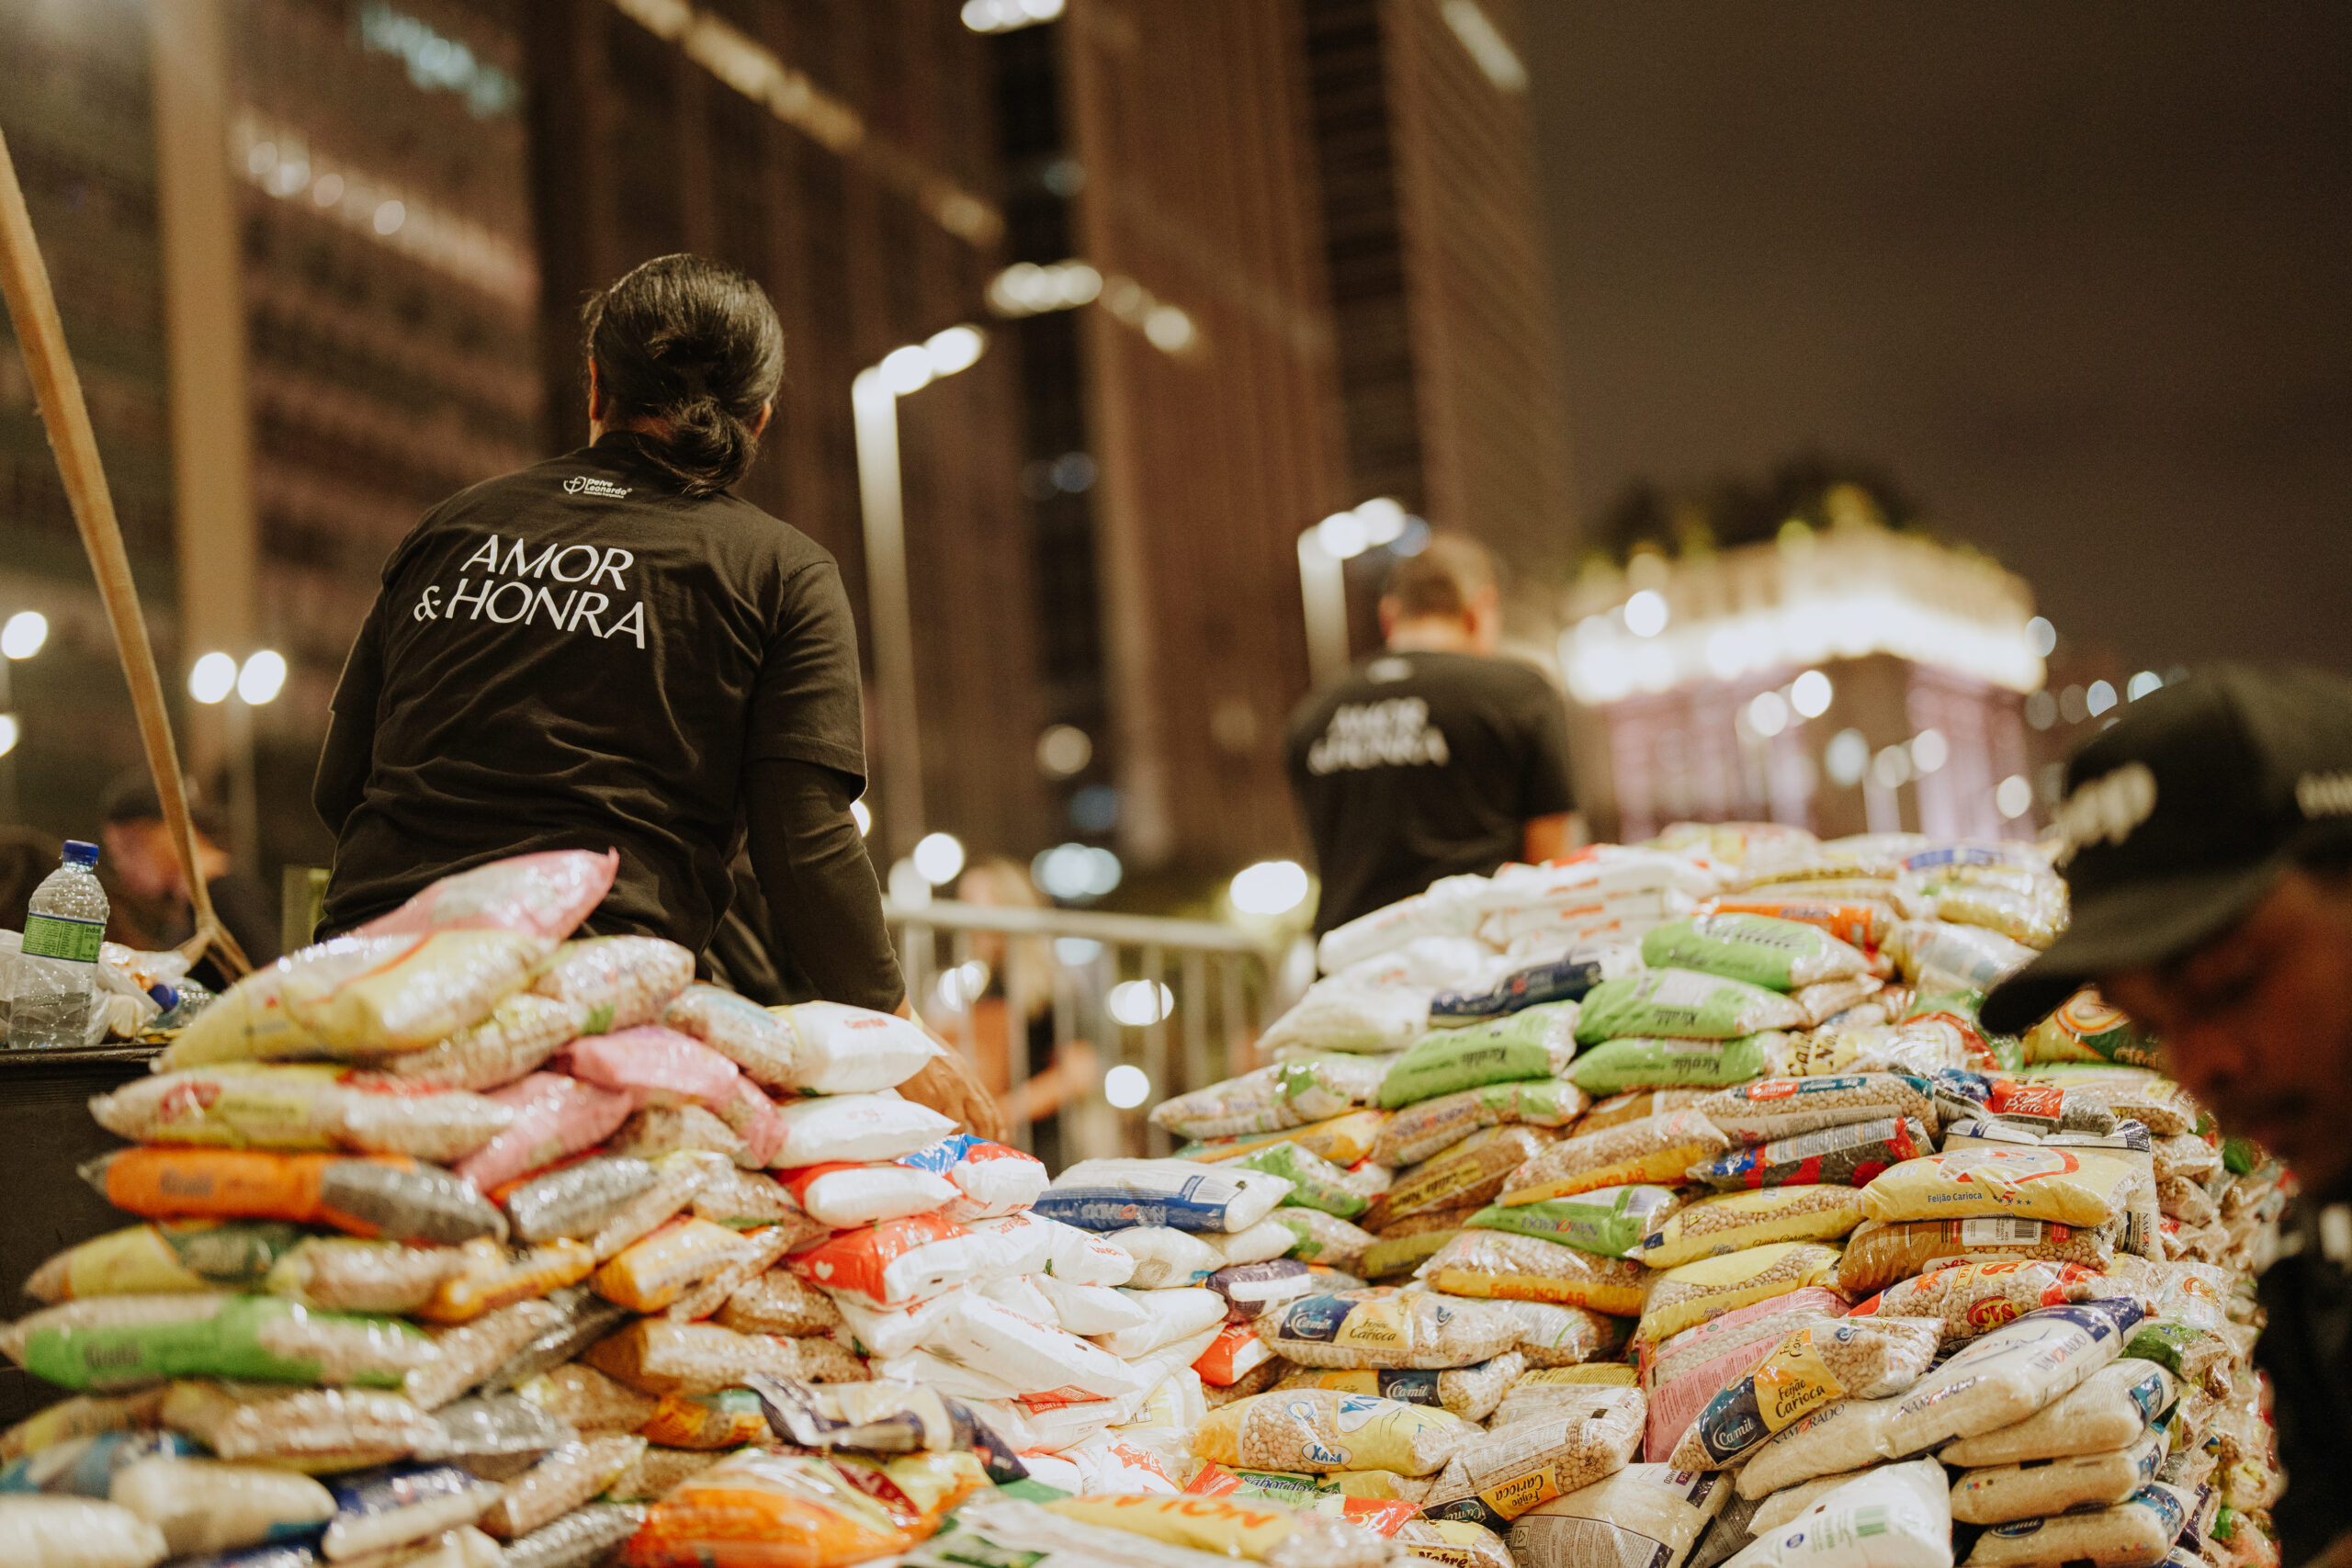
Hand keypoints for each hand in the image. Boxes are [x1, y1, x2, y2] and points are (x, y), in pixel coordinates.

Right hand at [896, 1000, 1010, 1141]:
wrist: (901, 1039)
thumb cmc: (919, 1047)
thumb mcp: (947, 1061)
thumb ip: (956, 1079)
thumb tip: (959, 1098)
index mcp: (966, 1075)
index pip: (988, 1103)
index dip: (997, 1122)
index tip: (1001, 1136)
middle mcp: (961, 1086)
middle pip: (983, 1118)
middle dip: (985, 1136)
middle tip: (982, 1149)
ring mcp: (946, 1095)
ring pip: (958, 1127)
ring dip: (956, 1138)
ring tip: (952, 1147)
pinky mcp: (928, 1101)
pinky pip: (937, 1126)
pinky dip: (937, 1135)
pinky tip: (934, 1140)